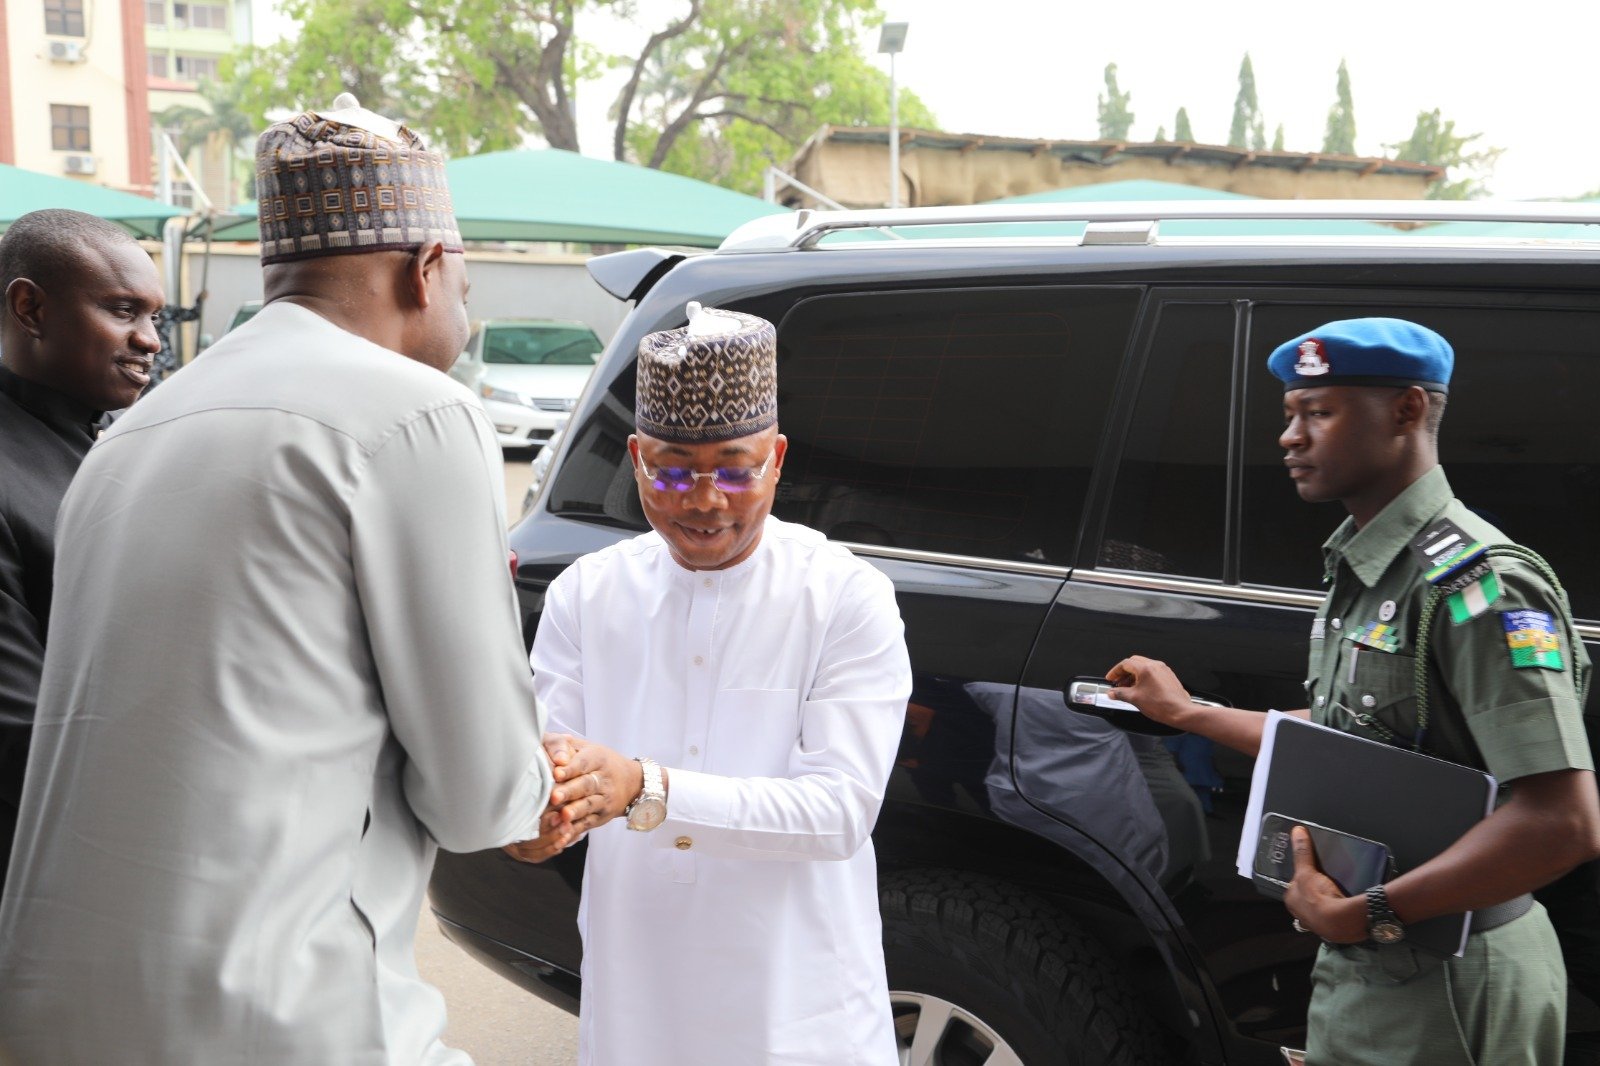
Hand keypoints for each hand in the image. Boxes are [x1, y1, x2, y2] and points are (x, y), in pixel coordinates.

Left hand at [504, 735, 643, 862]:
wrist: (632, 782)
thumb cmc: (597, 761)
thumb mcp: (584, 747)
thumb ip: (564, 746)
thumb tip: (554, 757)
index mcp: (597, 758)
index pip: (583, 763)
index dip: (570, 769)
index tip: (556, 773)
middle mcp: (604, 779)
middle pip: (586, 785)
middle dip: (570, 791)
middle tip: (555, 796)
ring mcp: (604, 800)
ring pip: (589, 805)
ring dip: (575, 811)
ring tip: (563, 816)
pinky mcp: (601, 817)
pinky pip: (587, 824)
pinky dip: (574, 831)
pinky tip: (562, 836)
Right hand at [1105, 655, 1197, 728]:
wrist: (1180, 712)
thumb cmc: (1162, 705)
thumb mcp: (1135, 699)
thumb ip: (1120, 694)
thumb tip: (1112, 693)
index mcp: (1146, 668)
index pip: (1125, 664)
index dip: (1115, 671)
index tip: (1111, 678)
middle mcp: (1155, 666)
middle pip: (1134, 662)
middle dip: (1124, 672)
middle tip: (1117, 682)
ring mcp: (1163, 670)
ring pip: (1143, 667)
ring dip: (1133, 675)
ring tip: (1127, 687)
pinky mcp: (1168, 676)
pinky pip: (1152, 672)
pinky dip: (1143, 678)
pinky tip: (1140, 689)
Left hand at [1283, 827, 1367, 942]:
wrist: (1340, 922)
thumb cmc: (1317, 898)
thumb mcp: (1306, 871)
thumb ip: (1302, 852)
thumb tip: (1297, 832)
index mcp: (1291, 900)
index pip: (1293, 885)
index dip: (1302, 877)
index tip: (1311, 870)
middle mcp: (1301, 914)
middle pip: (1307, 896)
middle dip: (1315, 889)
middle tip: (1326, 878)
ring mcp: (1317, 922)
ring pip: (1320, 905)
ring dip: (1327, 898)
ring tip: (1337, 888)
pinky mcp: (1333, 926)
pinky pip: (1334, 911)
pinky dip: (1338, 905)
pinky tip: (1345, 899)